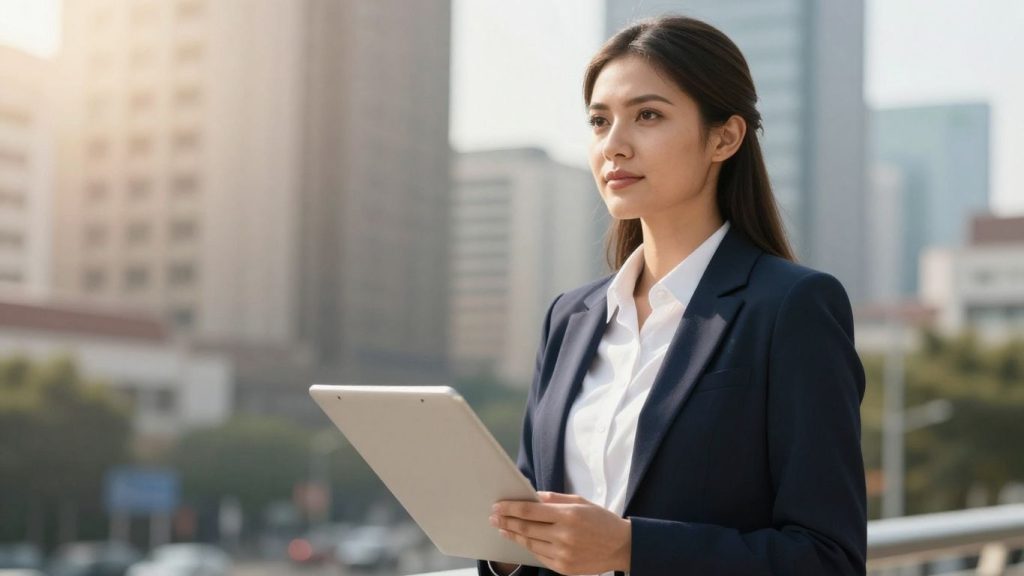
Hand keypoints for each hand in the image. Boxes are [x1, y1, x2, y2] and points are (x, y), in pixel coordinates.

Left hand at [490, 491, 630, 574]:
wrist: (622, 546)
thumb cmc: (600, 520)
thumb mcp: (580, 501)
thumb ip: (554, 499)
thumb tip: (531, 496)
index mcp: (568, 515)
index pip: (530, 511)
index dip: (510, 508)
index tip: (497, 506)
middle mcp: (564, 536)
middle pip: (526, 528)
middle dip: (506, 521)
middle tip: (493, 517)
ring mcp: (564, 554)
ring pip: (530, 544)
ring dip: (513, 535)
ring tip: (502, 528)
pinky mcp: (564, 568)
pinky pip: (540, 557)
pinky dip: (528, 547)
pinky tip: (521, 540)